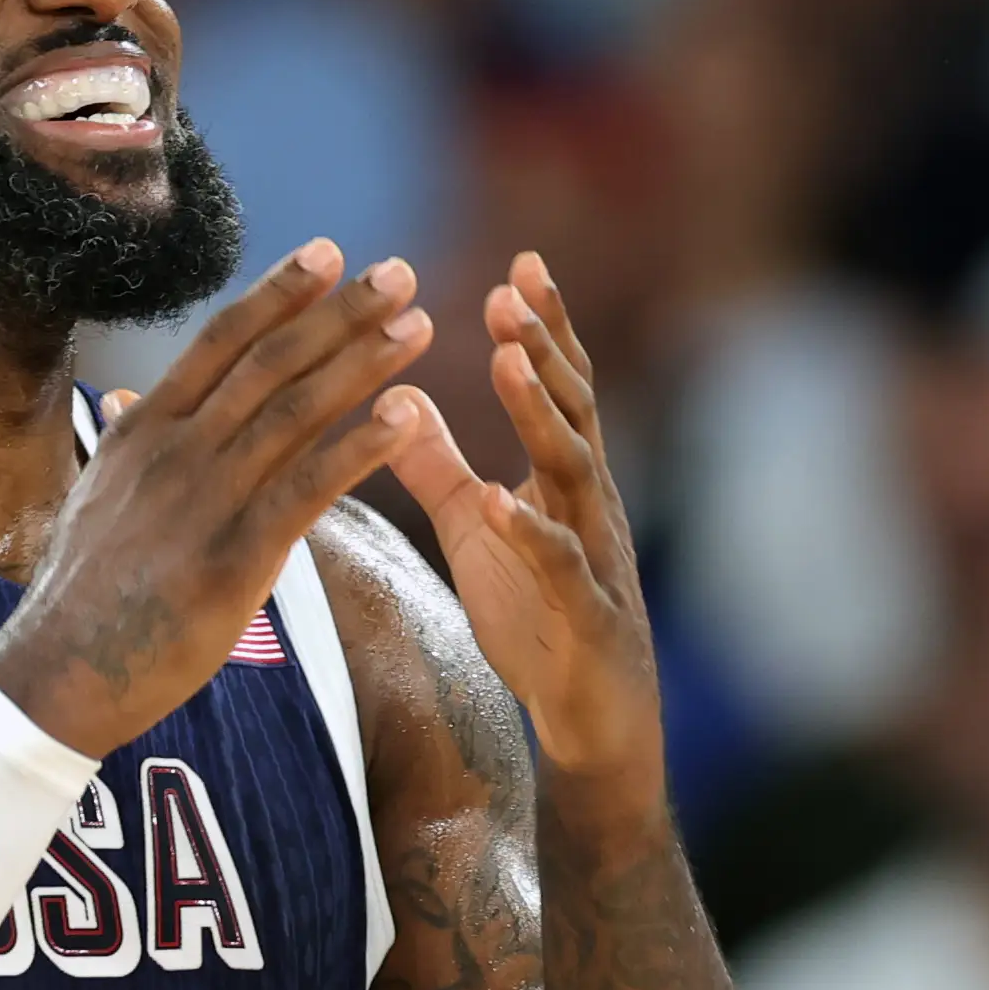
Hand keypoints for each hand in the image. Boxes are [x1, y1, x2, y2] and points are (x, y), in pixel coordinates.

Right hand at [0, 240, 433, 757]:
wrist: (60, 673)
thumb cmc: (84, 592)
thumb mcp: (96, 496)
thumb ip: (123, 441)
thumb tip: (124, 400)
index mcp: (145, 428)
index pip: (222, 340)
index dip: (280, 293)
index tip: (330, 254)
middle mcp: (176, 449)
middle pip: (271, 361)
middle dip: (341, 313)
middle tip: (400, 273)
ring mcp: (204, 500)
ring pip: (296, 412)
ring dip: (364, 364)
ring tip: (419, 327)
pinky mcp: (234, 558)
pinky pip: (308, 488)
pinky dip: (361, 447)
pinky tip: (406, 419)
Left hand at [388, 253, 663, 795]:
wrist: (593, 725)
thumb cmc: (541, 621)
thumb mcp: (478, 531)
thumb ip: (440, 466)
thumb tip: (393, 398)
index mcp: (565, 480)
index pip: (559, 387)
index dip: (544, 327)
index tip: (520, 264)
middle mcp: (589, 503)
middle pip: (574, 409)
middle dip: (545, 346)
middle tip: (513, 288)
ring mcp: (595, 554)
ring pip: (575, 470)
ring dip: (542, 414)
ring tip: (509, 362)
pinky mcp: (587, 614)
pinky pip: (559, 564)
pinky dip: (530, 529)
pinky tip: (500, 499)